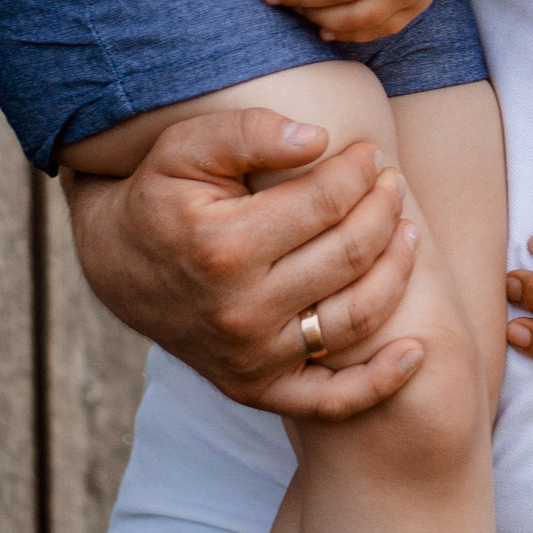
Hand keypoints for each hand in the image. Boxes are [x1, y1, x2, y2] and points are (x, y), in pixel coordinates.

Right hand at [60, 105, 424, 420]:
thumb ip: (250, 132)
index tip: (371, 154)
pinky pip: (331, 400)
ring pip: (354, 318)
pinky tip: (416, 352)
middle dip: (383, 211)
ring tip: (407, 233)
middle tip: (392, 184)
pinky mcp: (256, 388)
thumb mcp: (187, 147)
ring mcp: (251, 357)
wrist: (116, 265)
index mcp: (224, 246)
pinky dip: (380, 382)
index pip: (325, 203)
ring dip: (396, 272)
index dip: (359, 172)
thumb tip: (318, 139)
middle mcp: (240, 310)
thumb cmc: (160, 195)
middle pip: (348, 255)